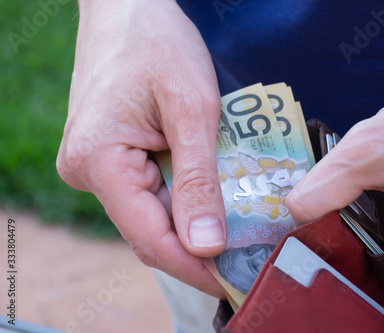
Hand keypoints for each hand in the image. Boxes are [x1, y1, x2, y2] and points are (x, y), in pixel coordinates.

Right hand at [57, 0, 225, 297]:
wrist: (129, 7)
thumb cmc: (158, 43)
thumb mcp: (192, 109)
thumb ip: (198, 181)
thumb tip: (206, 246)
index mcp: (98, 160)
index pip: (149, 237)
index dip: (194, 265)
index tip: (232, 281)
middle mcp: (89, 171)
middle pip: (150, 229)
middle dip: (200, 245)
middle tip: (248, 253)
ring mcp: (99, 165)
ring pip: (153, 212)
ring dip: (196, 220)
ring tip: (241, 226)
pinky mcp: (114, 156)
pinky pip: (152, 190)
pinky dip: (186, 197)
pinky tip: (217, 195)